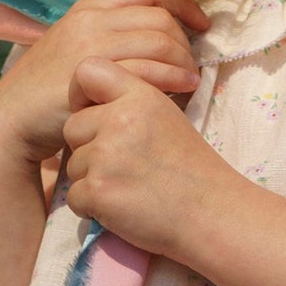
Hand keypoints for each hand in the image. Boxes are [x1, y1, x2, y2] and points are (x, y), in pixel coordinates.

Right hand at [0, 0, 208, 166]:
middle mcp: (91, 19)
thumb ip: (110, 39)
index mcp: (89, 8)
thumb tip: (155, 40)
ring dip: (185, 60)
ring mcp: (91, 44)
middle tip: (194, 65)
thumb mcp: (76, 52)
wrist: (12, 120)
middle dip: (186, 40)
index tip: (201, 24)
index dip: (183, 3)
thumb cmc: (48, 94)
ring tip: (192, 80)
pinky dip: (174, 77)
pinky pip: (149, 67)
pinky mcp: (94, 73)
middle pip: (160, 16)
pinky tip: (183, 89)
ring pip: (160, 40)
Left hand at [62, 57, 235, 259]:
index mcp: (140, 96)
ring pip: (73, 166)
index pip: (88, 71)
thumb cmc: (191, 170)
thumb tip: (91, 104)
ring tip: (131, 188)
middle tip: (125, 166)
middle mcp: (120, 119)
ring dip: (93, 181)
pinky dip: (93, 208)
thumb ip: (130, 103)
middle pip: (73, 127)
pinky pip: (74, 196)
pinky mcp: (97, 190)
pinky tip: (124, 207)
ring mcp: (106, 155)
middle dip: (89, 149)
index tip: (94, 114)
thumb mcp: (167, 117)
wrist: (211, 214)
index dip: (81, 95)